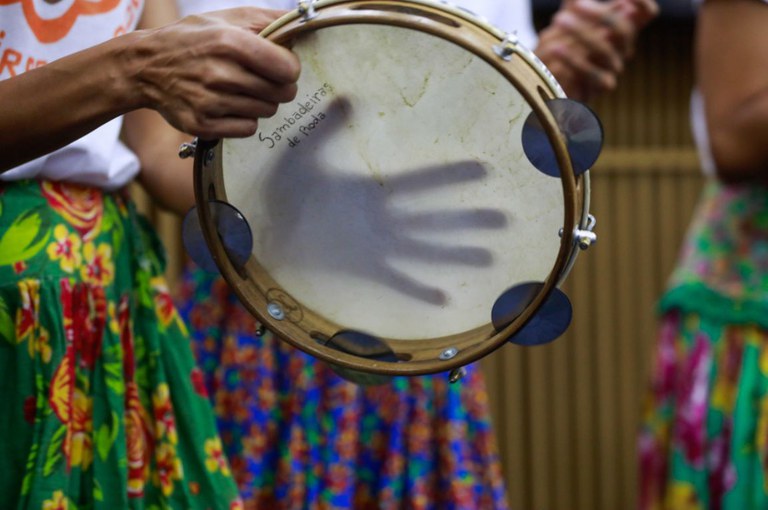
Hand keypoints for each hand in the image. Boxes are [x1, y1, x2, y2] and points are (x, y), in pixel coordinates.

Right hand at [131, 8, 300, 138]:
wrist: (145, 67)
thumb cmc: (192, 39)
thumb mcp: (226, 18)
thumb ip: (267, 20)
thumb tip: (303, 22)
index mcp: (229, 42)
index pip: (287, 68)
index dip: (289, 67)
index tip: (279, 65)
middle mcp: (219, 73)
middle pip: (282, 93)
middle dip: (278, 86)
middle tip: (261, 79)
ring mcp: (210, 102)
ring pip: (266, 111)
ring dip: (261, 102)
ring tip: (240, 89)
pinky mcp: (203, 125)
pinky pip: (248, 129)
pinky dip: (244, 119)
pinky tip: (230, 105)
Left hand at [536, 0, 657, 99]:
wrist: (553, 83)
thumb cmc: (566, 47)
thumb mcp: (571, 21)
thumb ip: (575, 4)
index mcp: (622, 29)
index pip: (647, 14)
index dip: (642, 2)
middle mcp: (623, 49)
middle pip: (624, 30)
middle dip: (601, 15)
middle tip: (576, 5)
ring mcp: (614, 69)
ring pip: (605, 50)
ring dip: (581, 33)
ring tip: (559, 20)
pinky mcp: (599, 87)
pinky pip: (591, 73)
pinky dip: (572, 60)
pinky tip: (555, 48)